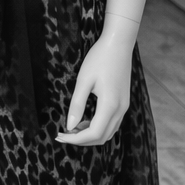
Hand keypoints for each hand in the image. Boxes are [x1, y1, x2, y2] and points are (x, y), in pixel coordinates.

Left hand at [56, 13, 137, 145]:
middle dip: (82, 140)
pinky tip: (84, 120)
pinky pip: (111, 123)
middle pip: (102, 137)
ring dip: (90, 135)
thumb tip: (70, 126)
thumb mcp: (84, 80)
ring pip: (108, 132)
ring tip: (71, 129)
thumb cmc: (99, 59)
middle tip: (63, 135)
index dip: (76, 139)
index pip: (94, 134)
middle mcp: (120, 110)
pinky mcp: (123, 102)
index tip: (60, 136)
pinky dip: (97, 127)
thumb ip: (77, 104)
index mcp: (110, 105)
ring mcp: (124, 106)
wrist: (119, 44)